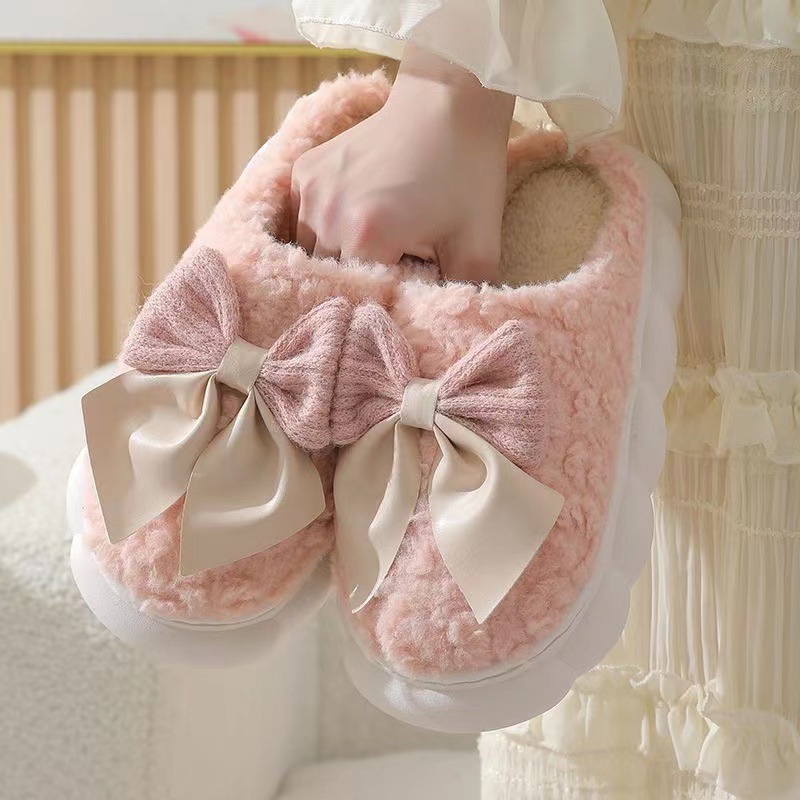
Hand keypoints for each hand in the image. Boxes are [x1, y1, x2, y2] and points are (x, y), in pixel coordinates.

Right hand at [289, 44, 515, 282]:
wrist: (448, 105)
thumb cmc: (467, 177)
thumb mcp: (478, 246)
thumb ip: (462, 297)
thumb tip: (444, 329)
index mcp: (367, 238)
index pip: (362, 296)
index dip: (385, 296)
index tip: (406, 284)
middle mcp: (329, 215)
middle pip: (335, 276)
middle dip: (362, 275)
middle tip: (395, 258)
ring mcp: (312, 190)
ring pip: (313, 251)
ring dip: (338, 254)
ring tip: (373, 237)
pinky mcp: (305, 171)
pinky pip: (303, 219)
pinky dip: (323, 225)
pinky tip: (353, 214)